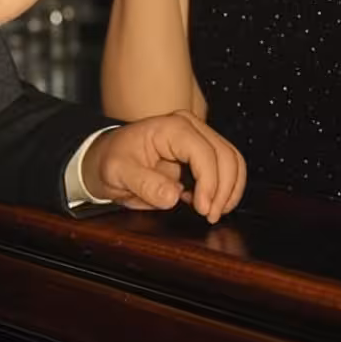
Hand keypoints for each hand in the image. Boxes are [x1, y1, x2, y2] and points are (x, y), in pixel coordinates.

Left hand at [81, 110, 246, 223]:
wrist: (108, 156)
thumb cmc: (113, 160)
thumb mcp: (118, 173)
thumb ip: (145, 184)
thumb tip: (173, 196)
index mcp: (170, 127)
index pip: (204, 153)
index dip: (209, 184)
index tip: (203, 209)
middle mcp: (189, 126)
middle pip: (226, 156)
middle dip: (224, 190)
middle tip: (210, 216)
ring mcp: (198, 136)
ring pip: (232, 161)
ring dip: (229, 190)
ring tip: (211, 211)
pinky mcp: (202, 149)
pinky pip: (226, 167)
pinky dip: (225, 188)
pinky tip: (208, 202)